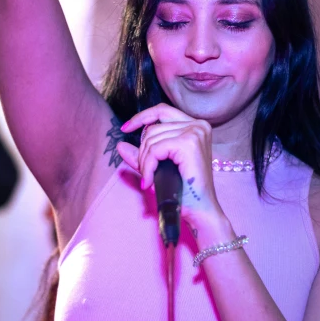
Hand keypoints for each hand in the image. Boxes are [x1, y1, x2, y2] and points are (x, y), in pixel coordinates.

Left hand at [117, 103, 225, 234]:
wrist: (199, 210)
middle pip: (153, 127)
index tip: (124, 128)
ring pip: (152, 139)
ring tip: (149, 179)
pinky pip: (155, 149)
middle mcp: (198, 125)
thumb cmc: (184, 191)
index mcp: (196, 126)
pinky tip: (150, 180)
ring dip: (145, 162)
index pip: (162, 111)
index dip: (141, 117)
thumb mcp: (159, 167)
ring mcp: (195, 132)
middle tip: (145, 173)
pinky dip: (148, 166)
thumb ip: (142, 155)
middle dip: (143, 151)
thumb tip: (120, 145)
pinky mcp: (189, 143)